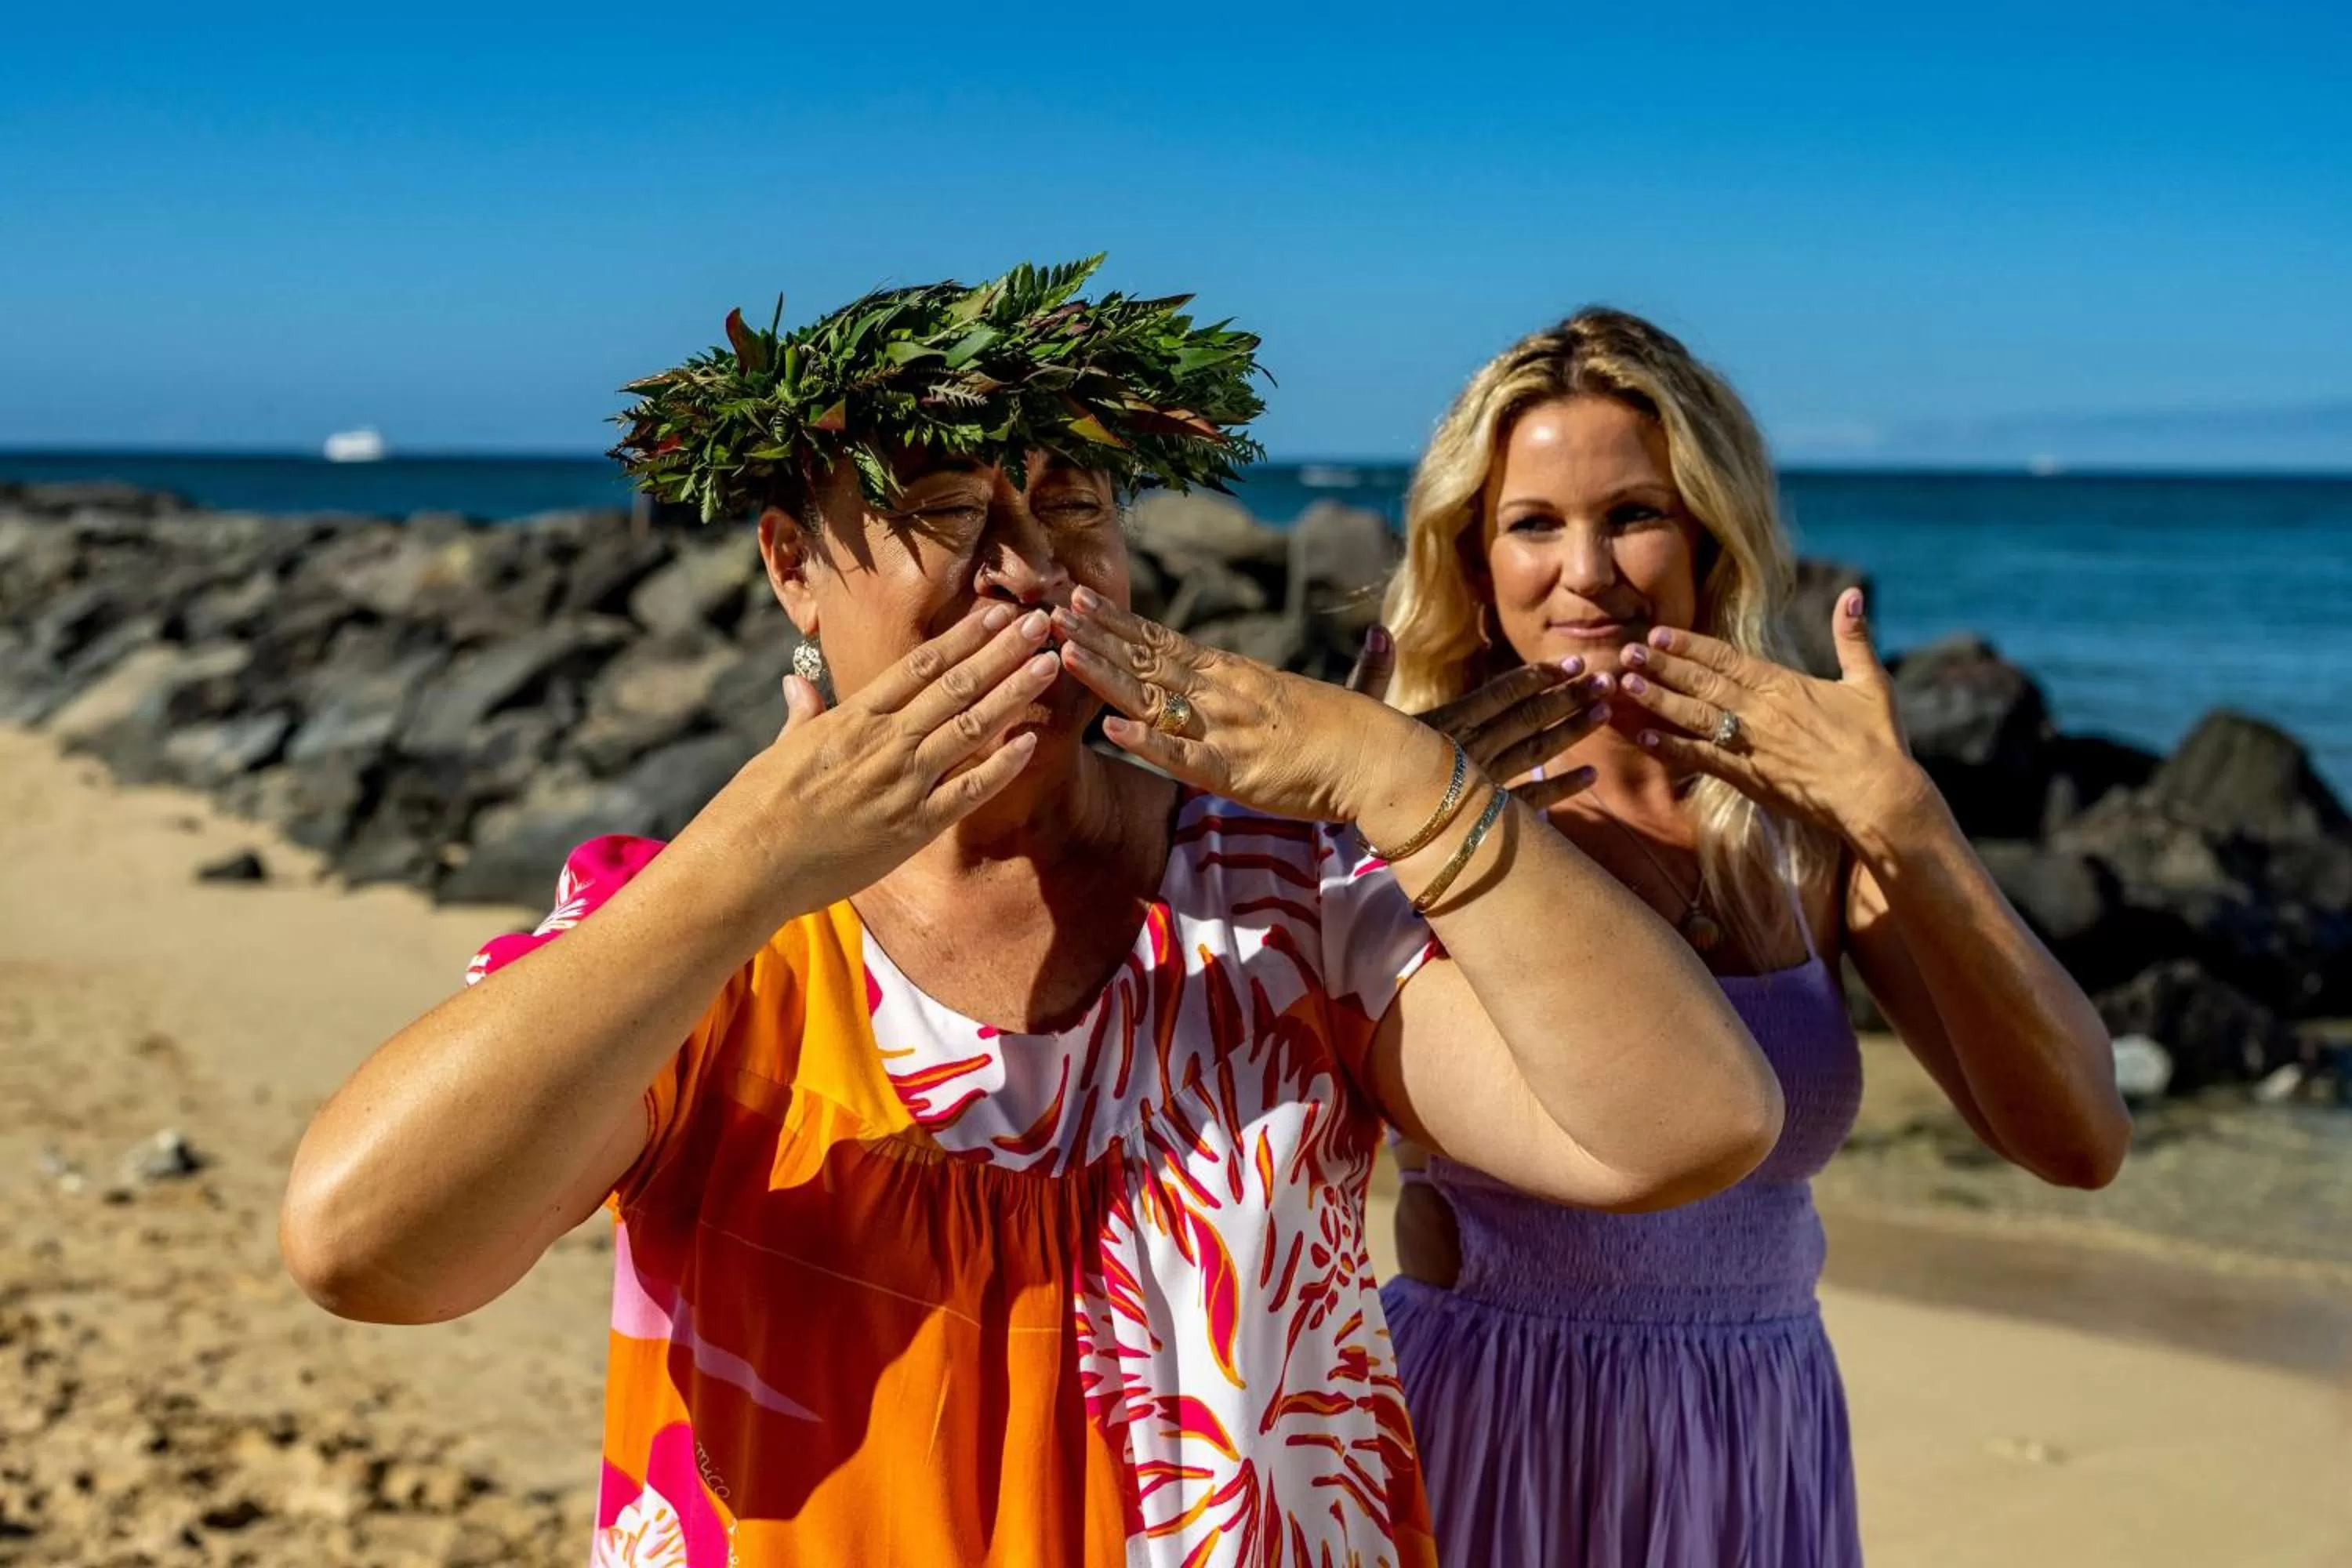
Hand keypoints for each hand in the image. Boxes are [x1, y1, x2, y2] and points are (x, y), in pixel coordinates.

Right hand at [714, 603, 1060, 908]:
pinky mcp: (911, 828)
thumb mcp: (778, 750)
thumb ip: (802, 715)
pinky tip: (1033, 741)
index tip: (996, 611)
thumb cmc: (754, 809)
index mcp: (852, 718)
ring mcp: (901, 783)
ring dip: (1014, 693)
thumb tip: (798, 683)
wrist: (746, 865)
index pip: (920, 664)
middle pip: (955, 685)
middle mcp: (883, 742)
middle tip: (1041, 621)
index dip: (964, 636)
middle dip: (1002, 651)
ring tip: (1050, 664)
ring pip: (970, 726)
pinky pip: (968, 790)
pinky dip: (1002, 765)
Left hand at [1052, 587, 1442, 826]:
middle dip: (1096, 636)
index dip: (1118, 622)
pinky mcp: (1237, 772)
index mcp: (1237, 674)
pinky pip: (1184, 757)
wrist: (1381, 762)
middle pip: (1148, 660)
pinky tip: (1111, 730)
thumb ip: (1306, 671)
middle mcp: (1225, 693)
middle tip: (1049, 610)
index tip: (1080, 599)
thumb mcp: (1313, 696)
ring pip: (1154, 699)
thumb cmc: (1355, 733)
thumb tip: (1381, 635)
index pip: (1165, 642)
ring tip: (1064, 650)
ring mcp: (1228, 730)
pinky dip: (1147, 744)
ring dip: (1106, 675)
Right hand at [1345, 626, 1609, 811]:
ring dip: (1572, 733)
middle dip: (1569, 698)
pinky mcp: (1480, 817)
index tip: (1572, 664)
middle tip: (1606, 680)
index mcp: (1445, 722)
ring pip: (1536, 753)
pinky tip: (1591, 777)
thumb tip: (1378, 631)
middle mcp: (1470, 750)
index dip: (1539, 678)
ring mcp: (1479, 784)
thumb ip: (1372, 673)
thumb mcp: (1355, 712)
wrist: (1349, 816)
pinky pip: (1528, 803)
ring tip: (1606, 712)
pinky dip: (1560, 789)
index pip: (1501, 694)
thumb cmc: (1346, 764)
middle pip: (1529, 719)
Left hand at [1615, 588, 1929, 839]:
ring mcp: (1751, 744)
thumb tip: (1853, 594)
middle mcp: (1761, 710)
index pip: (1726, 658)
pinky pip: (1701, 759)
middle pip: (1700, 682)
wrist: (1878, 796)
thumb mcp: (1870, 682)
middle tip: (1625, 652)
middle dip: (1661, 666)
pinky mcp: (1748, 777)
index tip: (1658, 633)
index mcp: (1785, 684)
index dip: (1689, 645)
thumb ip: (1853, 639)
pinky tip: (1645, 738)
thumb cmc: (1879, 741)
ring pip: (1693, 716)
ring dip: (1656, 700)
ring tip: (1624, 685)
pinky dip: (1672, 748)